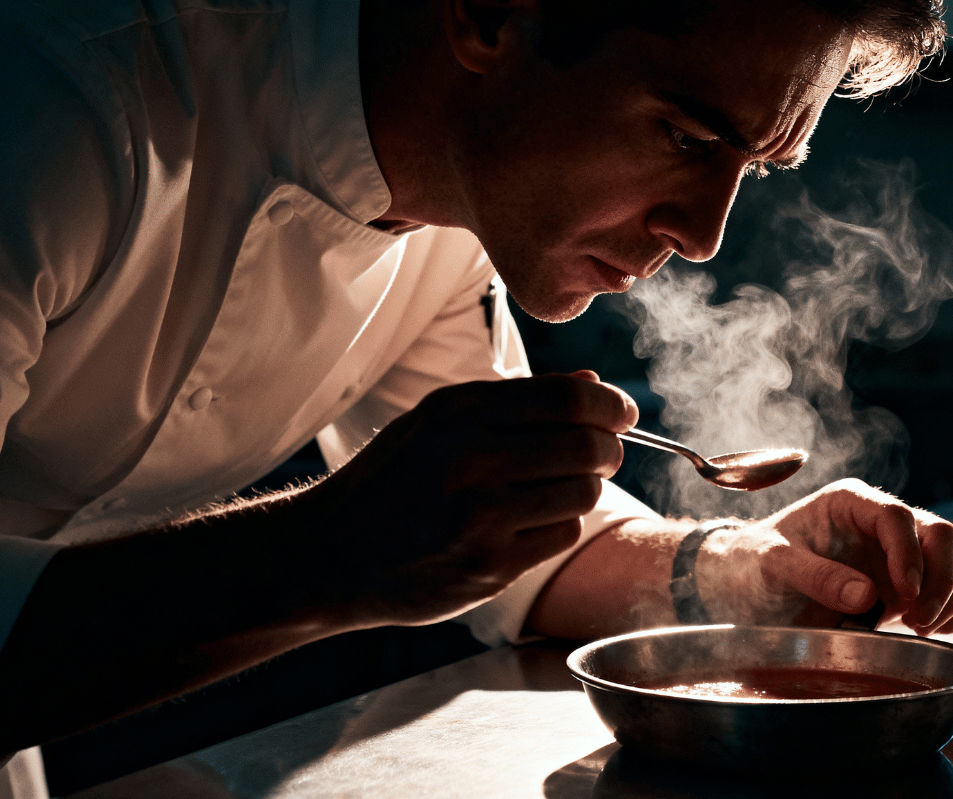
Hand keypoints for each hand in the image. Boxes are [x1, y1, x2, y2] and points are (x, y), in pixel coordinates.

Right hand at [301, 372, 631, 627]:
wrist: (331, 553)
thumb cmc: (391, 480)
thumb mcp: (438, 422)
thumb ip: (517, 402)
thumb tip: (594, 385)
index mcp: (458, 411)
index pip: (567, 399)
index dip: (609, 405)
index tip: (621, 412)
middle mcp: (470, 459)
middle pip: (586, 447)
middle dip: (608, 448)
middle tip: (603, 452)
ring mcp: (480, 517)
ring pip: (582, 494)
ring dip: (585, 488)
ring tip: (560, 486)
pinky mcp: (489, 566)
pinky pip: (562, 536)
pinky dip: (561, 524)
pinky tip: (533, 520)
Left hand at [698, 479, 952, 635]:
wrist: (746, 589)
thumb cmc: (753, 564)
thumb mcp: (772, 564)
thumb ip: (816, 575)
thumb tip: (867, 595)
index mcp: (849, 502)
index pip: (897, 515)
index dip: (909, 553)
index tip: (905, 593)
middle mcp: (880, 524)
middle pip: (940, 534)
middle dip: (941, 577)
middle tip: (919, 619)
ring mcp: (897, 555)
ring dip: (952, 594)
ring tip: (921, 626)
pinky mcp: (904, 587)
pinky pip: (952, 589)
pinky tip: (934, 629)